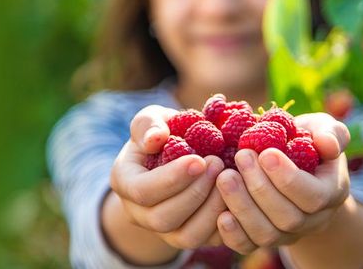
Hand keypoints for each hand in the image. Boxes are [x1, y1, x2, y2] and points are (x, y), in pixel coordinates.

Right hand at [107, 105, 226, 249]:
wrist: (174, 159)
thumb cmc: (163, 135)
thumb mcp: (151, 121)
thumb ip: (149, 125)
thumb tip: (156, 138)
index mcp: (125, 183)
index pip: (142, 191)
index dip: (171, 179)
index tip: (199, 159)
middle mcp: (140, 213)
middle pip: (163, 218)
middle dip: (194, 193)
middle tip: (218, 164)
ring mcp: (165, 231)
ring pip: (187, 237)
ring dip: (212, 210)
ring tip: (229, 179)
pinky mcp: (191, 238)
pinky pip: (208, 242)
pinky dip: (227, 222)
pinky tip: (237, 196)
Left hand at [214, 113, 351, 253]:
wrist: (289, 166)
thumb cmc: (305, 141)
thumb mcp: (321, 130)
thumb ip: (330, 133)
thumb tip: (327, 144)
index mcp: (330, 193)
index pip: (313, 196)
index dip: (288, 178)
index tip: (266, 153)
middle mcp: (311, 220)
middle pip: (288, 218)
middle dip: (260, 188)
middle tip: (240, 156)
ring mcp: (285, 234)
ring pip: (266, 234)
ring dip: (242, 207)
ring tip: (224, 177)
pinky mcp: (260, 239)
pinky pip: (247, 245)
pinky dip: (232, 234)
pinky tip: (220, 214)